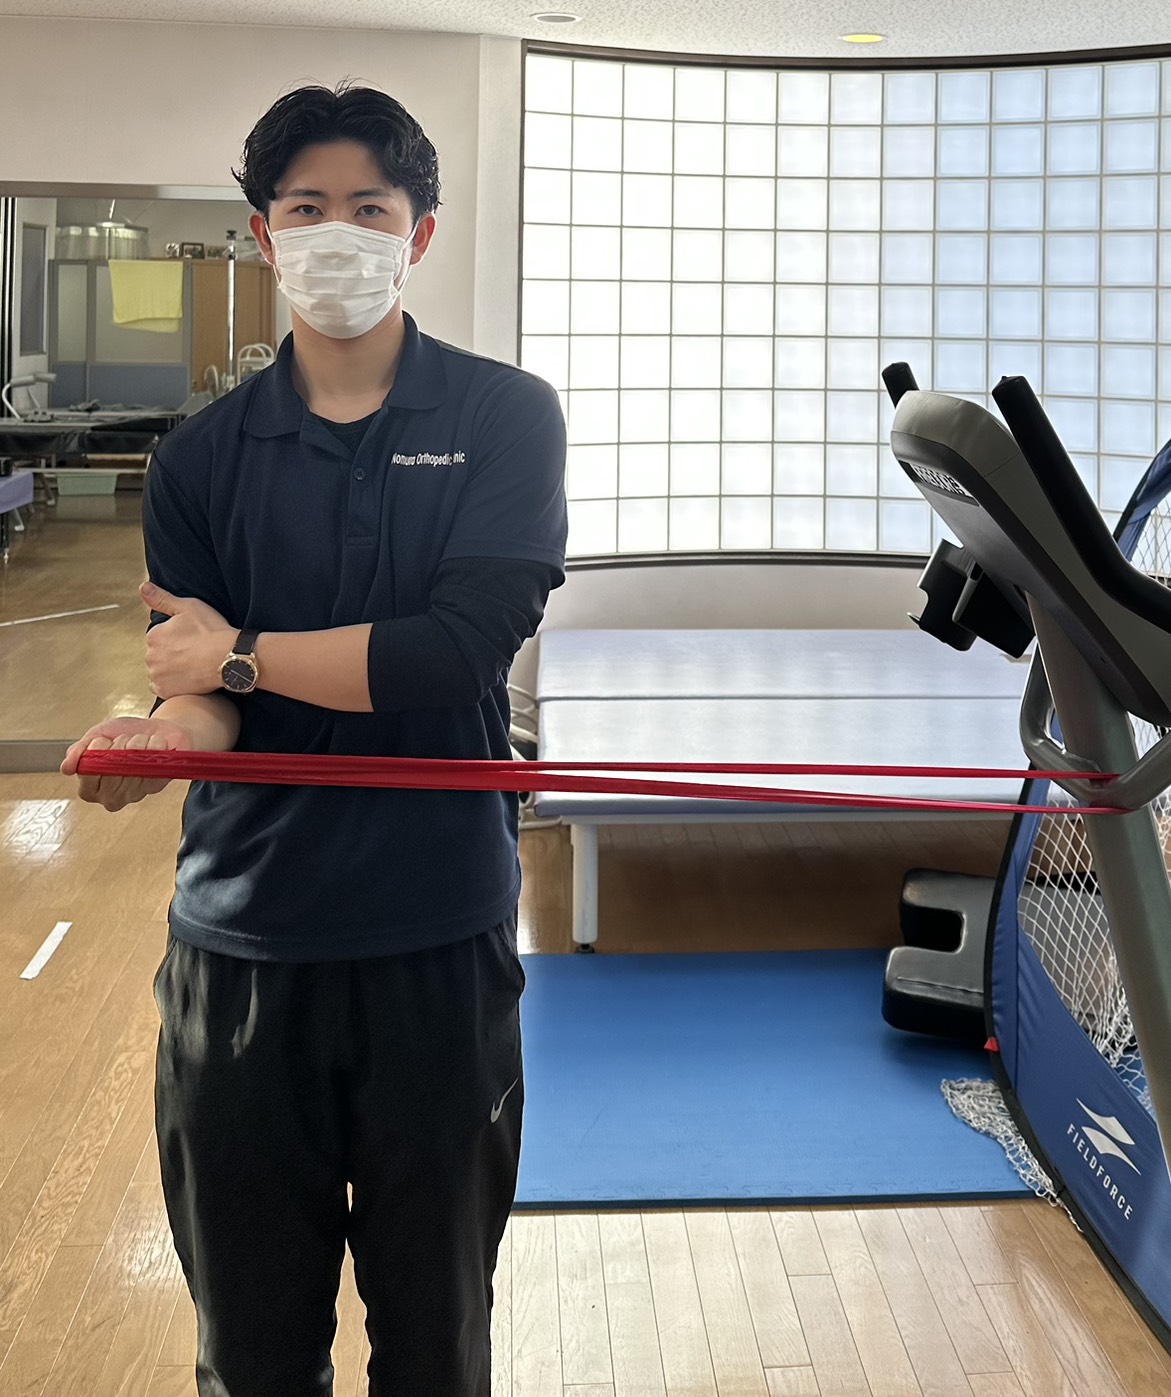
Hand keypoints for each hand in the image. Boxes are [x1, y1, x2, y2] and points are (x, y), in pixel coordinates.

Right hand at [61, 716, 193, 811]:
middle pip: (112, 770)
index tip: (102, 741)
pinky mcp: (158, 785)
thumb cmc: (121, 736)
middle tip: (124, 740)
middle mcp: (113, 798)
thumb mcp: (94, 737)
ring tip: (140, 742)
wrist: (154, 728)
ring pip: (134, 763)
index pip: (87, 776)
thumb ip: (78, 752)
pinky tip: (155, 744)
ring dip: (137, 742)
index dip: (95, 752)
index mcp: (92, 790)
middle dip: (118, 744)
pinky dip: (155, 744)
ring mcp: (136, 794)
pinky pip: (154, 761)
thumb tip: (66, 769)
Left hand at [141, 580, 234, 698]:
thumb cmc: (212, 631)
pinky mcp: (166, 691)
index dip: (176, 638)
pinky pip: (163, 688)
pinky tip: (188, 677)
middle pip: (158, 655)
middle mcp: (150, 656)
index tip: (191, 639)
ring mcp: (157, 675)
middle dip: (171, 654)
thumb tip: (143, 587)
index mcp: (154, 635)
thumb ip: (162, 598)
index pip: (158, 637)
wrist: (230, 659)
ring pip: (159, 671)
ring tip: (193, 665)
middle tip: (194, 652)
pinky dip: (172, 685)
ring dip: (171, 670)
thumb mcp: (189, 607)